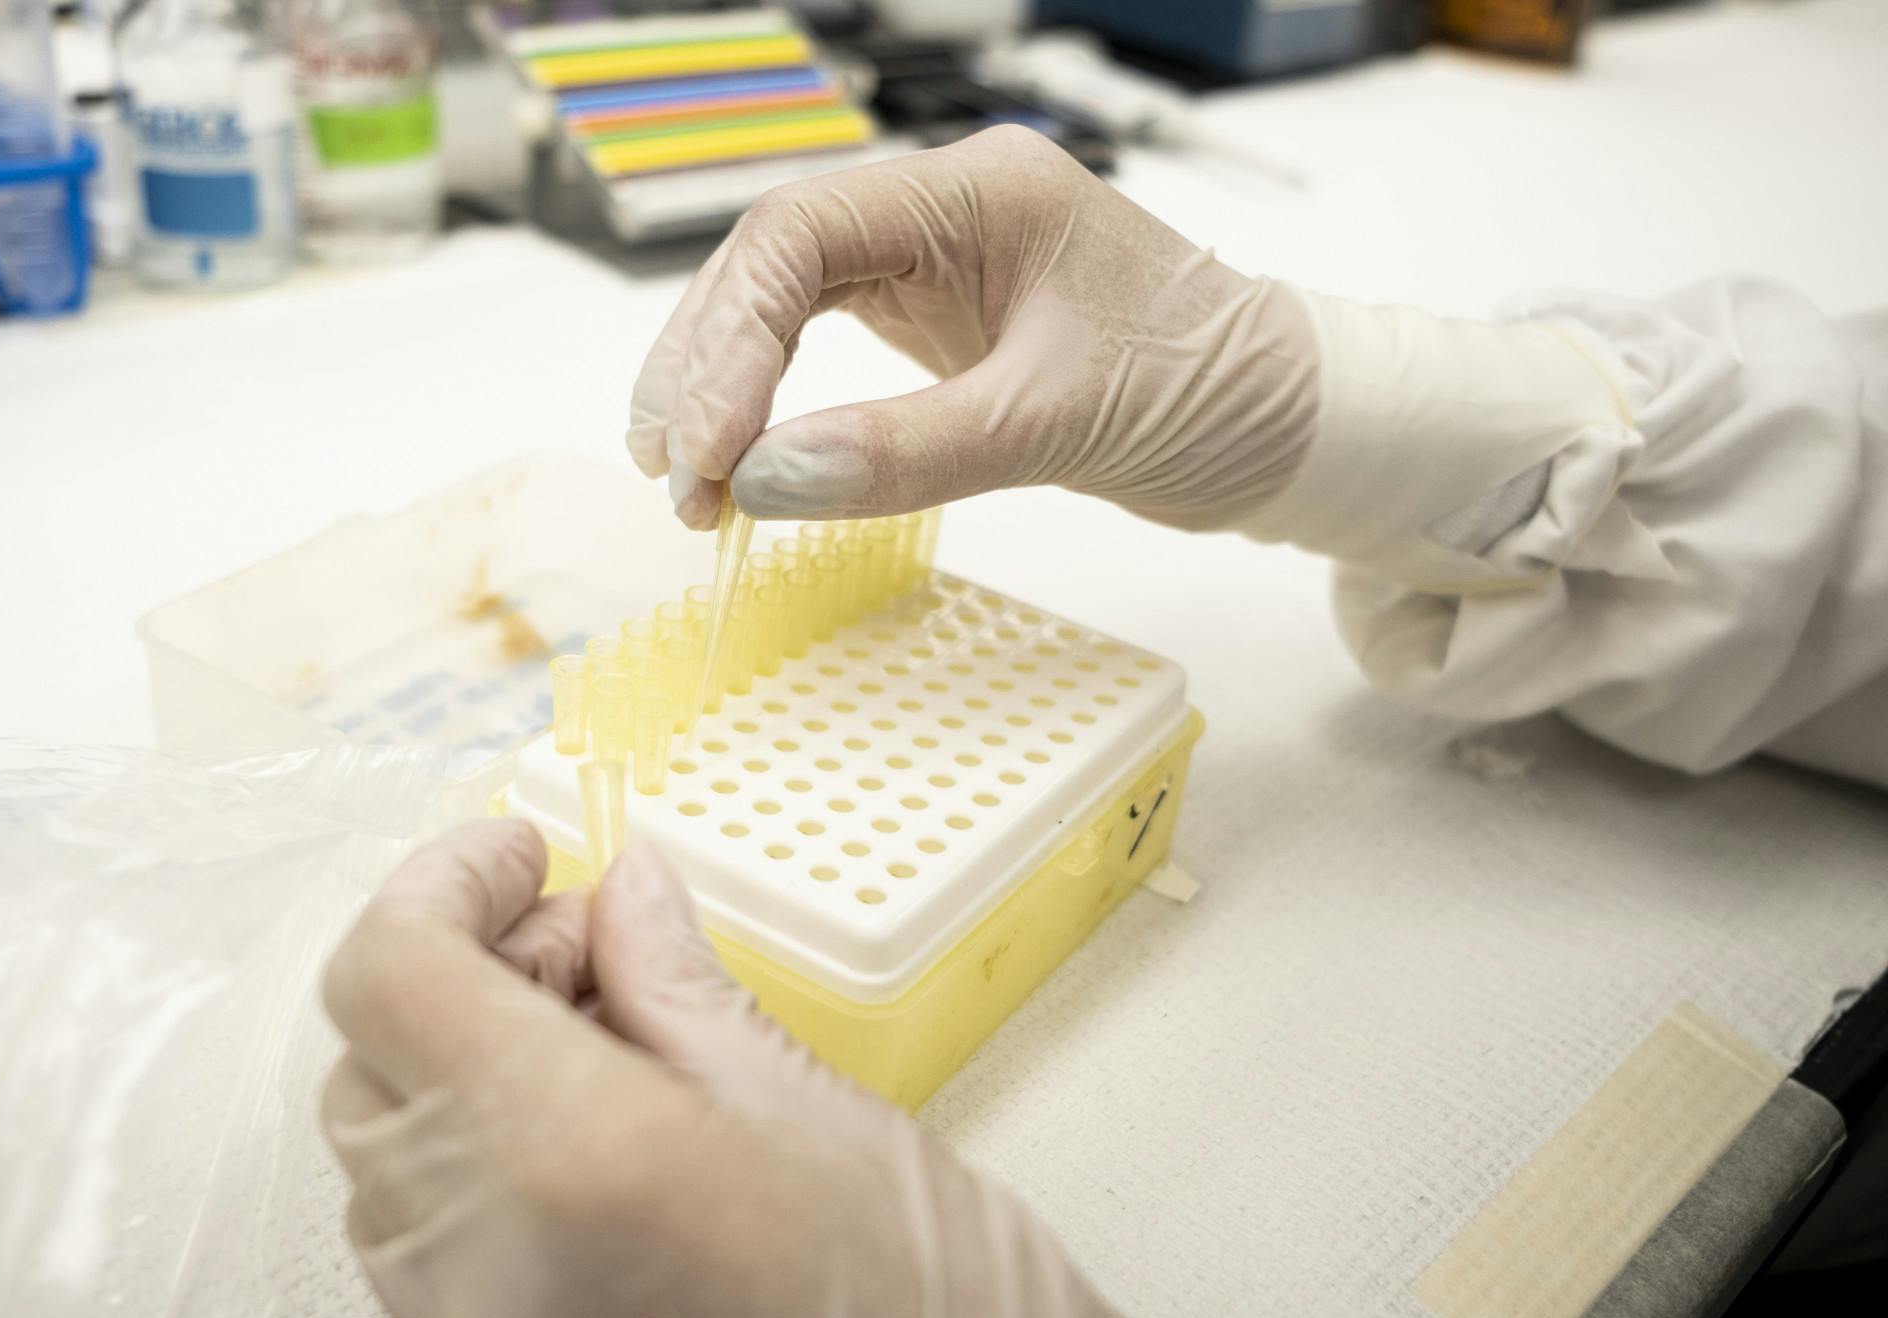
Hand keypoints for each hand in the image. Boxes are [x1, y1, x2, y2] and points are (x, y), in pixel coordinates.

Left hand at [321, 820, 1130, 1317]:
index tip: (522, 851)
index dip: (443, 881)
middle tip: (595, 943)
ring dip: (468, 1059)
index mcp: (561, 1156)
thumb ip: (675, 983)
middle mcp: (476, 1257)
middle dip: (470, 968)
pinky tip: (593, 1130)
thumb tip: (623, 892)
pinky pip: (423, 1237)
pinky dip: (477, 1152)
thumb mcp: (804, 1104)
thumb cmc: (919, 1307)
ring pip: (386, 1150)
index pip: (391, 974)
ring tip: (613, 1040)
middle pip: (372, 1058)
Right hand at [626, 124, 1317, 530]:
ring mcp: (938, 255)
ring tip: (681, 480)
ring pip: (782, 297)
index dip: (731, 343)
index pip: (802, 236)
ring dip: (719, 384)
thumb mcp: (1057, 424)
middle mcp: (946, 205)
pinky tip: (737, 450)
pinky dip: (768, 397)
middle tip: (675, 482)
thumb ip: (908, 451)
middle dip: (707, 369)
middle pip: (772, 260)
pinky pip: (821, 337)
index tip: (705, 452)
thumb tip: (761, 483)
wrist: (1287, 422)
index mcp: (981, 190)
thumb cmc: (1209, 393)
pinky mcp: (938, 311)